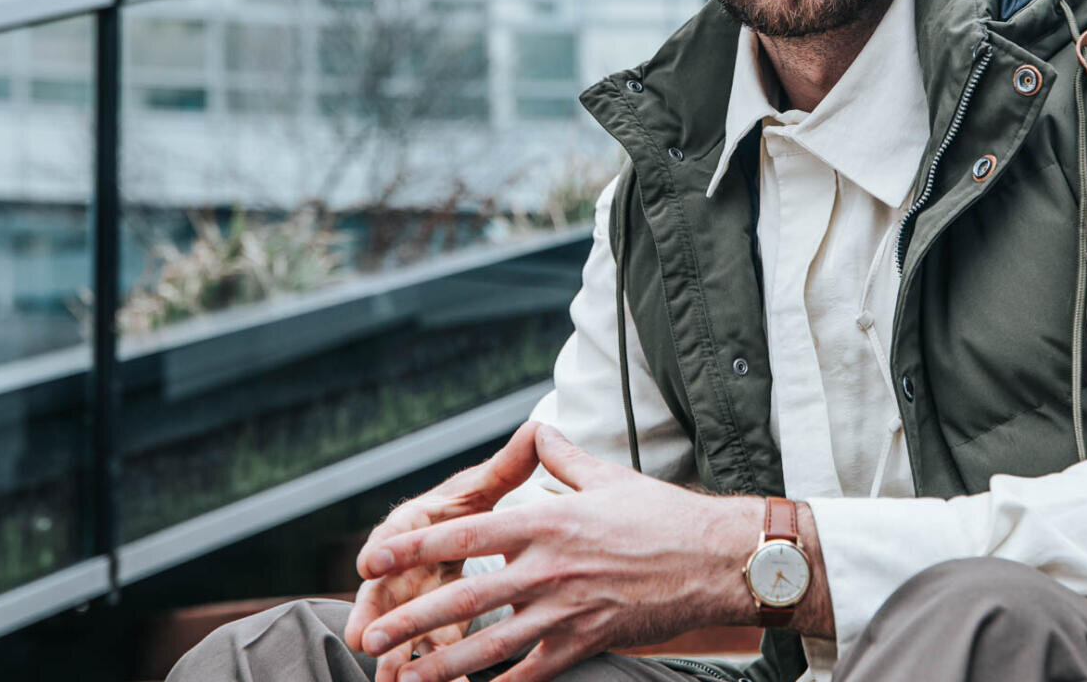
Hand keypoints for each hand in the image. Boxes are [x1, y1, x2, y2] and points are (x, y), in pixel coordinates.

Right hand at [345, 420, 543, 681]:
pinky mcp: (426, 633)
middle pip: (383, 594)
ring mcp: (410, 605)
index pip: (395, 536)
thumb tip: (535, 430)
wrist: (459, 538)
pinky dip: (432, 676)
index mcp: (413, 527)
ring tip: (392, 681)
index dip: (383, 549)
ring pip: (398, 633)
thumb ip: (506, 468)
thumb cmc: (464, 509)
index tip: (368, 563)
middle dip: (373, 616)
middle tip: (363, 638)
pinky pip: (424, 658)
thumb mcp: (482, 488)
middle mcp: (402, 568)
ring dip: (394, 657)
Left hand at [356, 424, 762, 681]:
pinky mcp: (588, 641)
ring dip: (443, 665)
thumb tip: (535, 429)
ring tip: (406, 680)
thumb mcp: (607, 476)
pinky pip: (534, 671)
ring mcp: (567, 609)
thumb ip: (560, 457)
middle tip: (370, 636)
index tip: (373, 558)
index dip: (412, 547)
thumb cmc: (663, 514)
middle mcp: (549, 566)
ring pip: (491, 644)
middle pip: (464, 597)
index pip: (463, 534)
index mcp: (547, 520)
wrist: (716, 558)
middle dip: (411, 620)